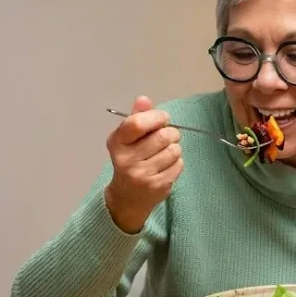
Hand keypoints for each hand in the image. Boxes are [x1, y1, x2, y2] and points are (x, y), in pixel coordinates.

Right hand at [104, 96, 183, 232]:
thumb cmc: (130, 160)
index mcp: (117, 142)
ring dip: (175, 148)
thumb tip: (144, 99)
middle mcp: (126, 159)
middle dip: (171, 133)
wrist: (127, 197)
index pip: (137, 123)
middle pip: (162, 136)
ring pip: (173, 150)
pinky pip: (178, 165)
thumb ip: (137, 117)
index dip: (156, 117)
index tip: (163, 119)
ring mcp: (141, 175)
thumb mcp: (127, 138)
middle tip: (168, 137)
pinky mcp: (156, 186)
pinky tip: (166, 166)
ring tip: (166, 152)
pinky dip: (177, 163)